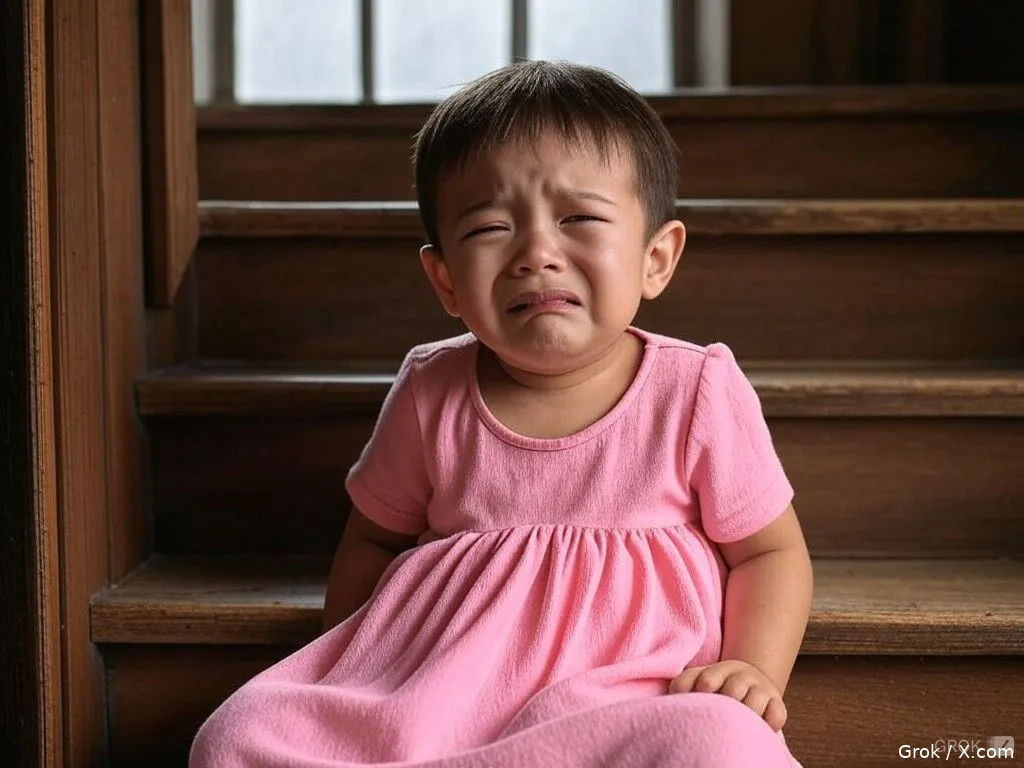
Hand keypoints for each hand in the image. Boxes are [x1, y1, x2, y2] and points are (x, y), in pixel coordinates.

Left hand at [668, 660, 786, 731]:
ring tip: (737, 727)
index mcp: (717, 671)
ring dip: (747, 714)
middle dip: (725, 704)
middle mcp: (741, 677)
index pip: (706, 681)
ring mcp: (760, 689)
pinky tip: (760, 728)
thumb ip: (682, 685)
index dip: (699, 695)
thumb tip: (671, 698)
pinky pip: (777, 714)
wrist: (749, 676)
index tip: (695, 707)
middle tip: (717, 720)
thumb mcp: (696, 678)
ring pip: (756, 700)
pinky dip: (770, 722)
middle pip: (733, 690)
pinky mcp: (776, 703)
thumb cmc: (714, 684)